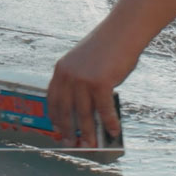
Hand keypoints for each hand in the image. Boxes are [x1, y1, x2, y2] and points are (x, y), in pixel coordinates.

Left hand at [46, 29, 138, 147]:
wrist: (123, 31)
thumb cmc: (108, 46)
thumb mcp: (85, 62)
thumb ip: (80, 82)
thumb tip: (88, 109)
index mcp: (61, 69)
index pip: (52, 99)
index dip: (55, 117)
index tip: (58, 130)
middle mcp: (68, 75)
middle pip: (66, 110)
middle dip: (69, 130)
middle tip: (73, 144)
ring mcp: (83, 80)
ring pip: (84, 114)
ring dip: (89, 132)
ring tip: (92, 144)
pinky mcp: (100, 83)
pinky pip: (104, 110)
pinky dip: (109, 123)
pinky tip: (114, 131)